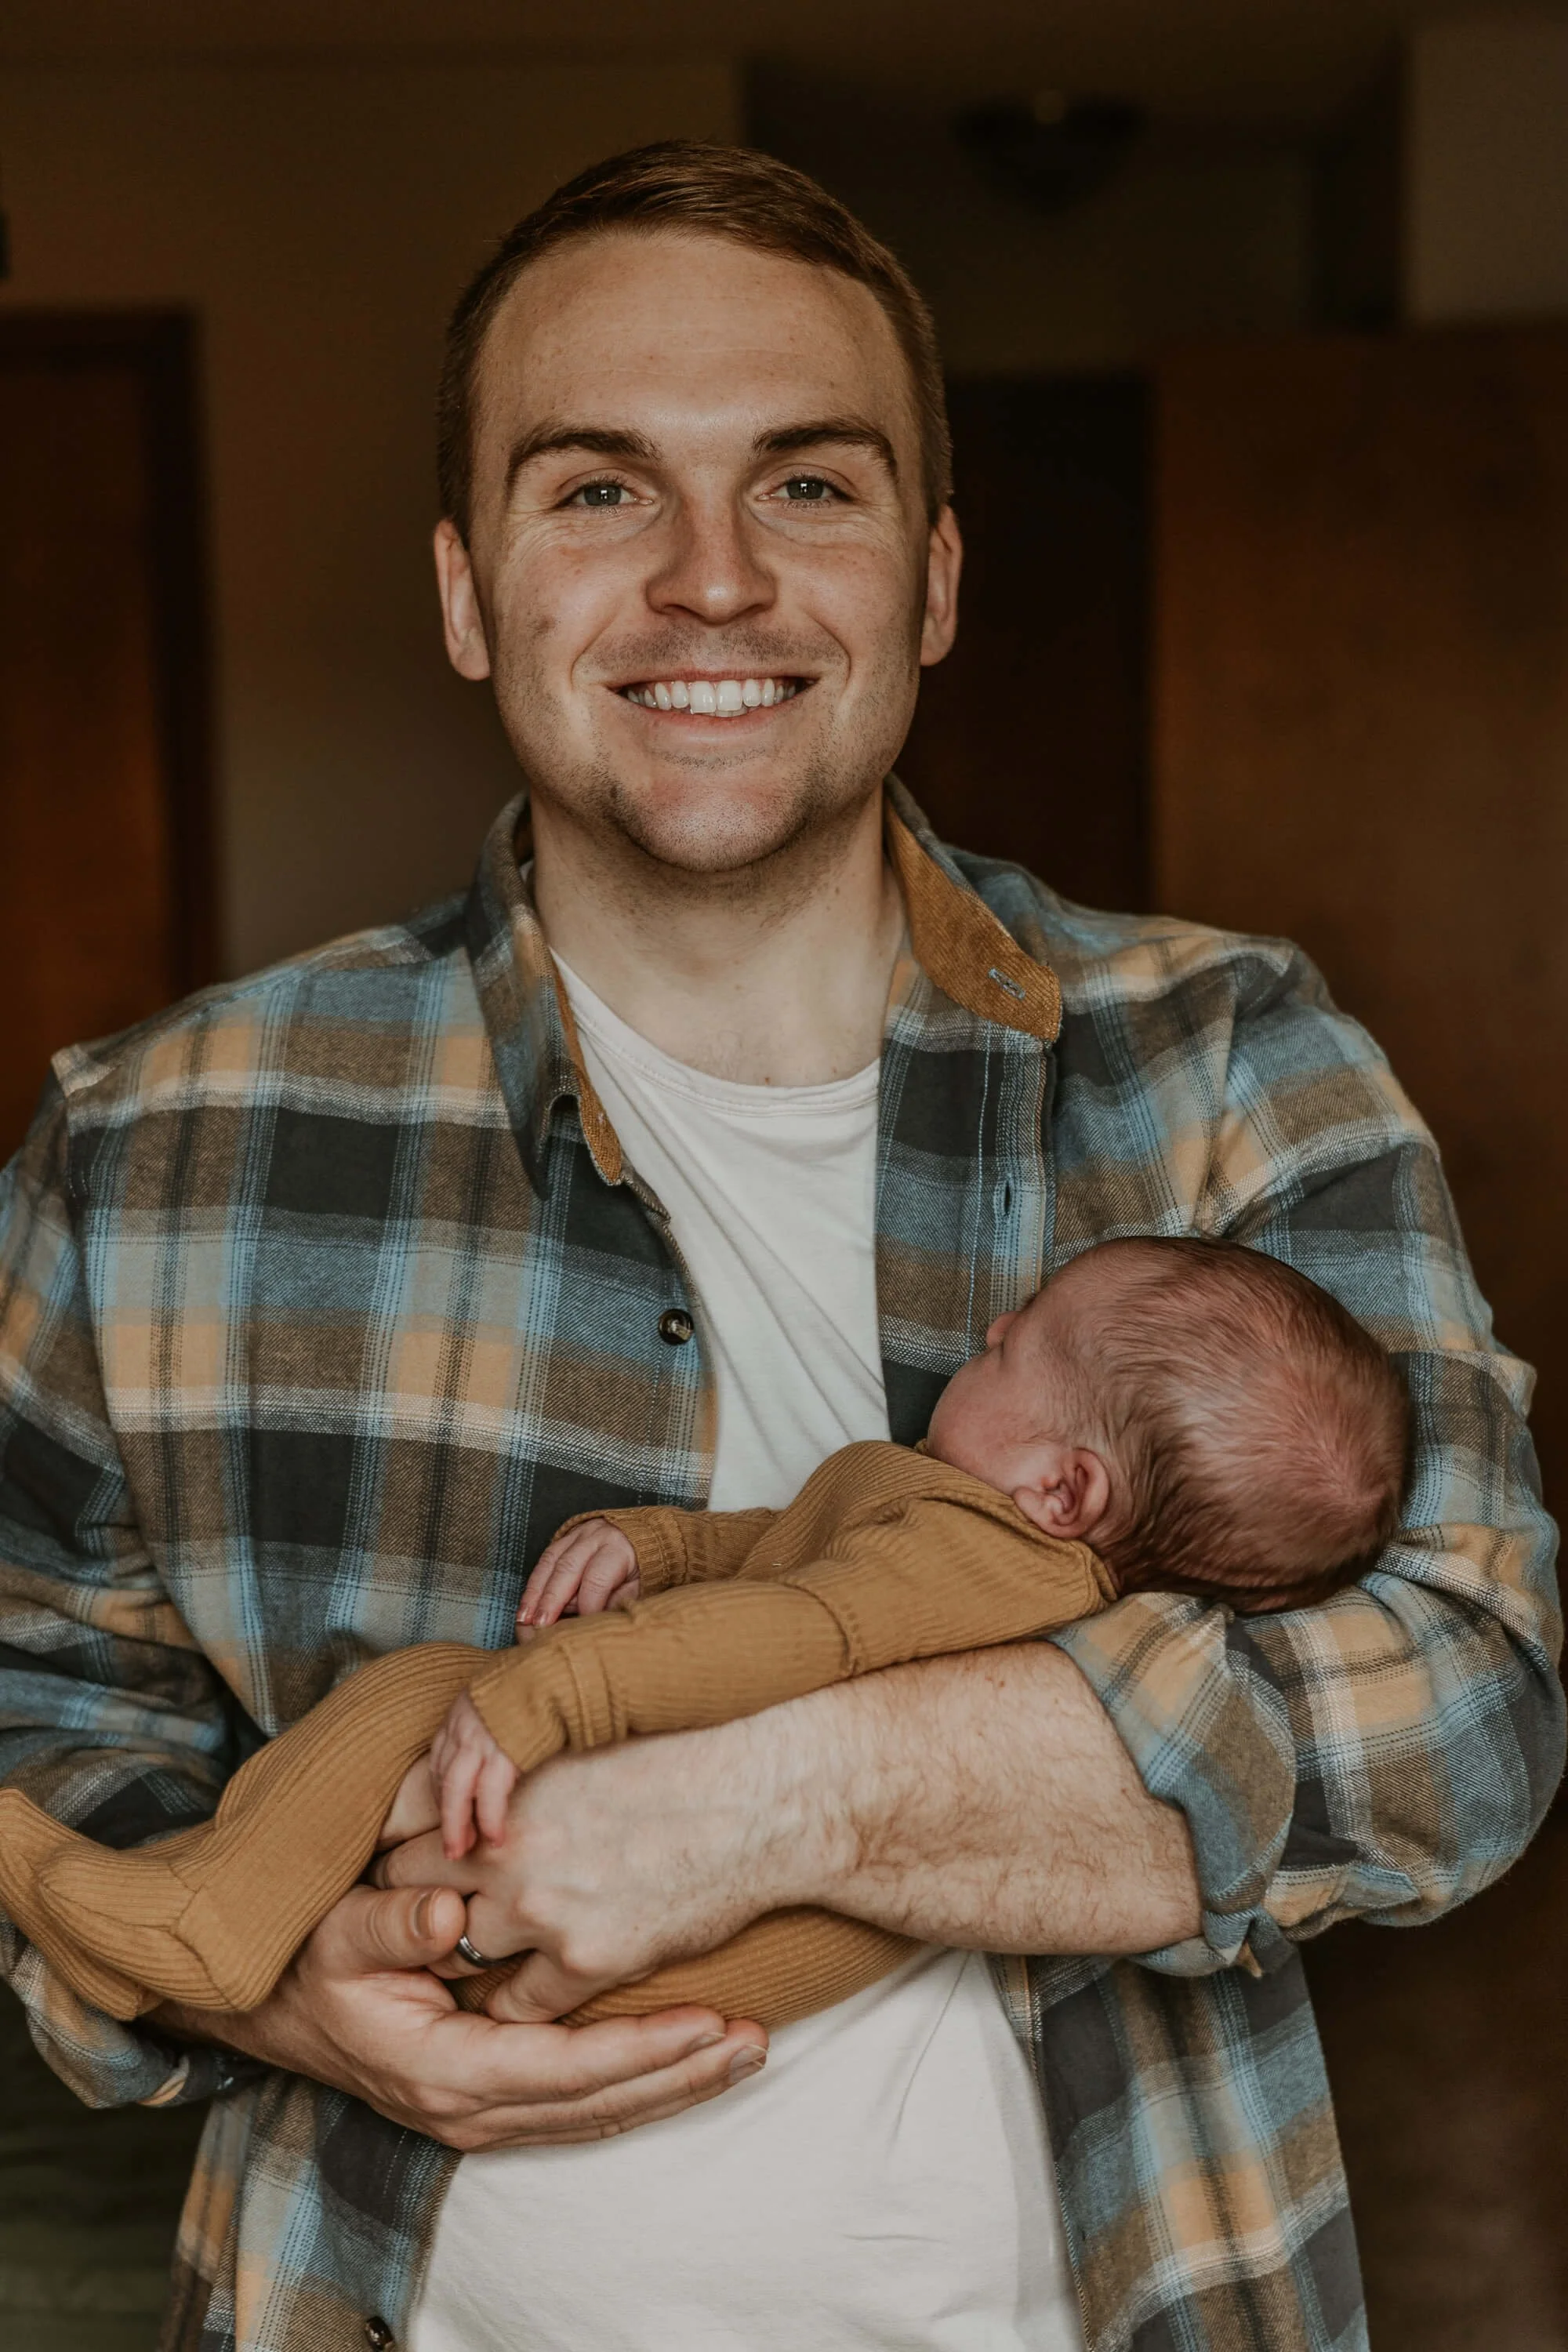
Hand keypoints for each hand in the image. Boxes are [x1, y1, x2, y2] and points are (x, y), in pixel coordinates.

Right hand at [154, 1881, 766, 2149]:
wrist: (268, 2011)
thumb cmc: (308, 1962)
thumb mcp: (338, 1930)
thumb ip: (393, 1922)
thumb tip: (450, 1908)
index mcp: (441, 2068)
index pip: (564, 2069)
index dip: (639, 2048)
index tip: (707, 2018)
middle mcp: (468, 2107)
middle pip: (597, 2104)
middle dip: (681, 2074)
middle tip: (755, 2039)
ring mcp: (479, 2115)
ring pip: (596, 2114)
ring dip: (672, 2086)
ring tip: (744, 2051)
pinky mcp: (488, 2105)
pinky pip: (579, 2109)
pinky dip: (637, 2089)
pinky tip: (685, 2065)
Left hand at [375, 1719, 817, 2021]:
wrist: (765, 1793)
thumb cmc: (680, 1747)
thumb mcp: (578, 1732)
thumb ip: (510, 1756)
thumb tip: (467, 1763)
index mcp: (500, 1779)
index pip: (397, 1817)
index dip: (387, 1838)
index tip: (386, 1854)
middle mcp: (508, 1845)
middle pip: (411, 1889)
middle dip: (409, 1900)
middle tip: (412, 1910)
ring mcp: (546, 1908)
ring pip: (457, 1953)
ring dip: (455, 1955)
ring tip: (457, 1952)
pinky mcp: (591, 1959)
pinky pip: (518, 2006)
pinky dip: (514, 2005)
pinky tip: (524, 1987)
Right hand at [520, 1518, 640, 1628]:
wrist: (644, 1534)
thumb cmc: (643, 1567)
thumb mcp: (641, 1585)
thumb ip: (619, 1601)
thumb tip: (594, 1621)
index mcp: (618, 1548)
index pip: (597, 1579)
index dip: (588, 1606)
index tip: (582, 1631)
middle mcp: (595, 1536)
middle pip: (567, 1569)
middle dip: (551, 1600)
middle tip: (539, 1627)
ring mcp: (577, 1535)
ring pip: (550, 1563)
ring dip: (535, 1593)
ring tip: (524, 1619)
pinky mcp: (565, 1538)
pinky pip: (544, 1560)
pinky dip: (533, 1584)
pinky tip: (526, 1606)